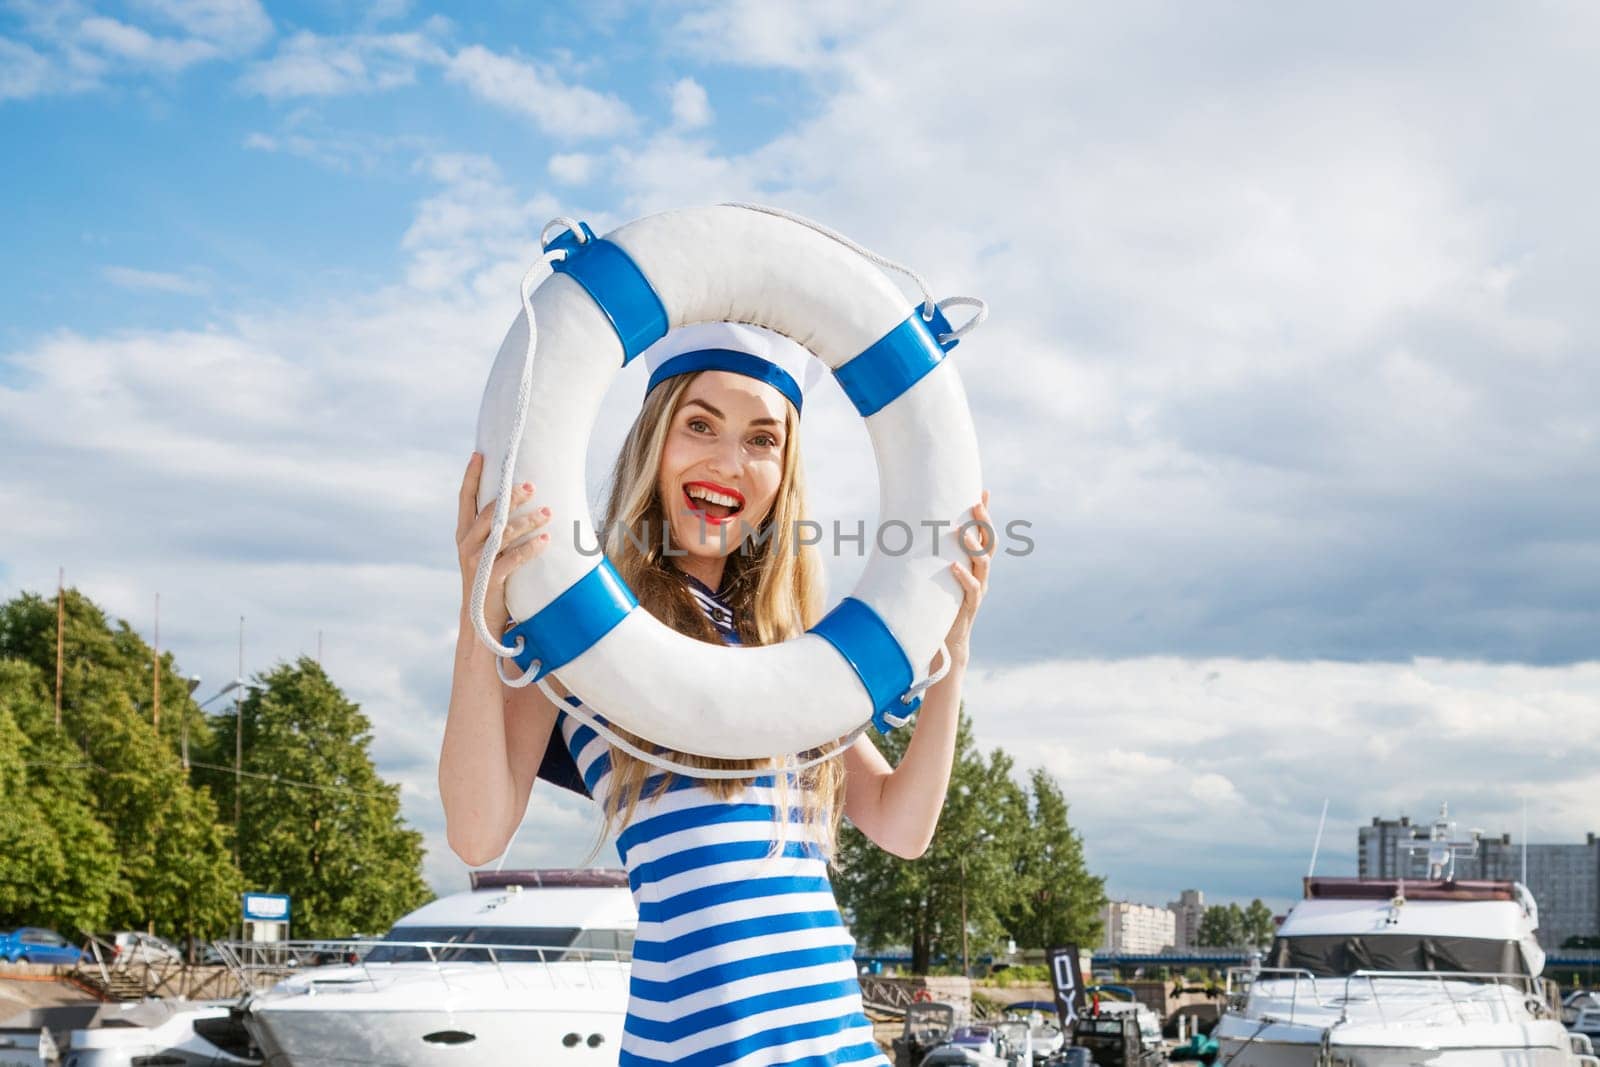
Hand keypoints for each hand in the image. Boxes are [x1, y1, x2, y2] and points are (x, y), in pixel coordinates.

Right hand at [456, 452, 553, 634]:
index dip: (471, 476)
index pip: (465, 498)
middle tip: (531, 486)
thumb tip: (516, 500)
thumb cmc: (489, 577)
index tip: (480, 454)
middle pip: (488, 512)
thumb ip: (495, 528)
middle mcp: (467, 544)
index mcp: (464, 533)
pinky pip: (512, 560)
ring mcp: (476, 562)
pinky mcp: (489, 579)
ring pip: (503, 533)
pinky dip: (530, 549)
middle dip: (509, 497)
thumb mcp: (486, 550)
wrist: (479, 619)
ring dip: (528, 521)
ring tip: (548, 513)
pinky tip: (546, 541)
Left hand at [943, 489, 991, 668]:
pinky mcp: (970, 606)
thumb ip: (936, 554)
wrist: (948, 640)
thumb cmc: (940, 601)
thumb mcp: (939, 573)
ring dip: (973, 546)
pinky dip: (963, 577)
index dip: (986, 514)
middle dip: (984, 523)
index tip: (982, 491)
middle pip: (989, 543)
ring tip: (962, 532)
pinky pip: (971, 589)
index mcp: (976, 564)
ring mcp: (979, 590)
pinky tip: (953, 566)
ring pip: (983, 564)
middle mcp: (982, 574)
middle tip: (974, 504)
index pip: (985, 534)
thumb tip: (913, 528)